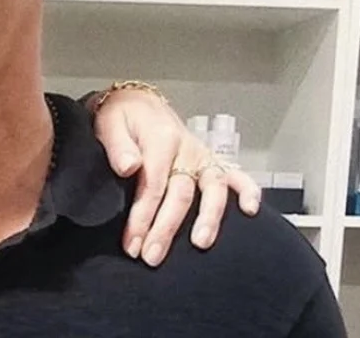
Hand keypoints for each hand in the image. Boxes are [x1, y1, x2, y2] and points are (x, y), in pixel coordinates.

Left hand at [90, 84, 261, 267]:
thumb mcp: (109, 125)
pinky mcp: (211, 161)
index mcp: (160, 138)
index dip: (142, 217)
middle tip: (152, 256)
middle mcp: (186, 148)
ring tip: (201, 243)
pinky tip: (250, 211)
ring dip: (208, 217)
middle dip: (166, 228)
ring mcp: (202, 156)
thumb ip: (118, 146)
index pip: (153, 183)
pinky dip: (247, 191)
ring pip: (213, 188)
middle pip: (181, 193)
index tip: (132, 244)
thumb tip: (127, 166)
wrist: (137, 103)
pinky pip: (236, 175)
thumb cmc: (121, 117)